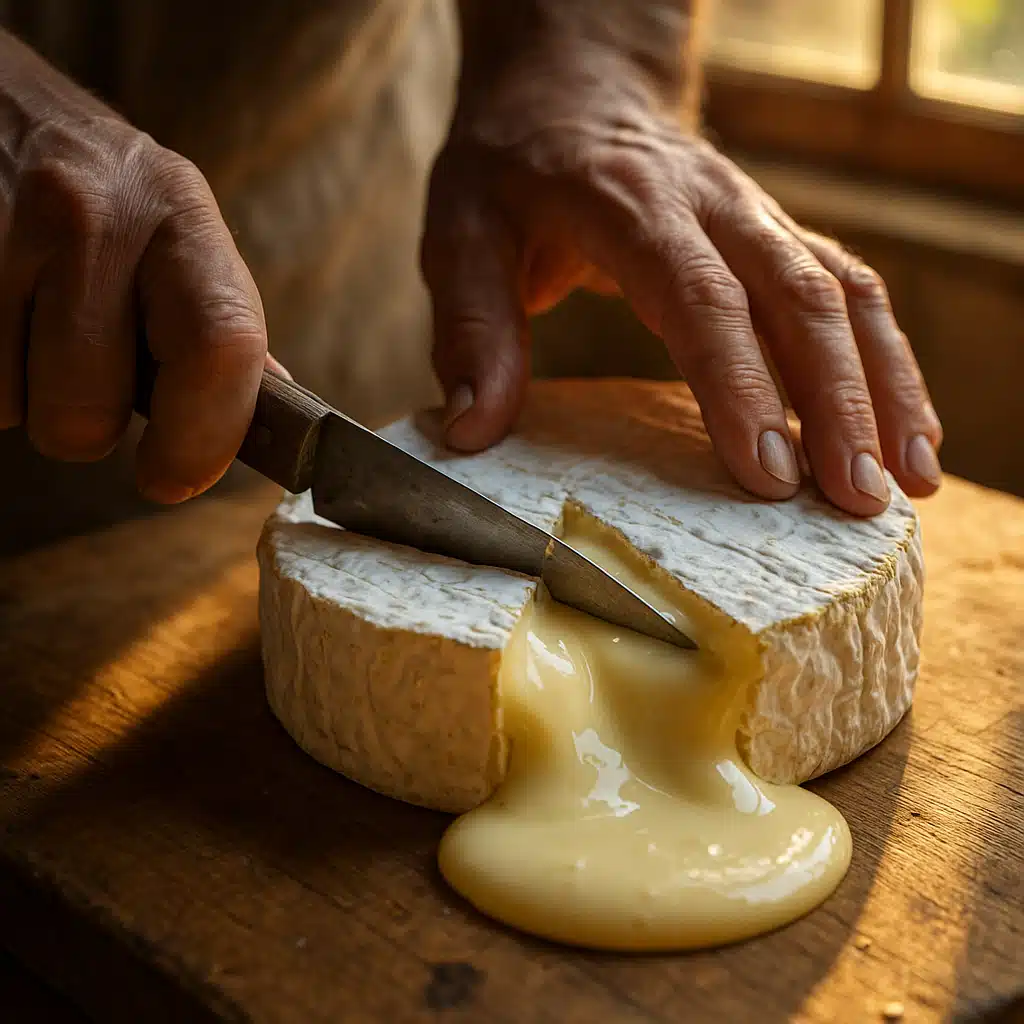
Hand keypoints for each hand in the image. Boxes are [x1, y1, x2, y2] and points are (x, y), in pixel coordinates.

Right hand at [0, 30, 276, 502]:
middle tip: (83, 367)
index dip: (203, 439)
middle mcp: (89, 218)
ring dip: (24, 395)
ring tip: (31, 320)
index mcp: (179, 216)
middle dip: (85, 422)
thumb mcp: (178, 230)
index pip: (219, 350)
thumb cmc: (103, 192)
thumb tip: (280, 413)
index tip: (177, 476)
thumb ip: (219, 323)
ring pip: (13, 409)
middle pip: (88, 413)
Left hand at [421, 2, 942, 515]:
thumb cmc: (512, 170)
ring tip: (909, 482)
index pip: (700, 297)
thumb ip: (470, 327)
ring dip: (885, 387)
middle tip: (857, 499)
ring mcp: (756, 218)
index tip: (767, 473)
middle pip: (798, 298)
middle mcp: (713, 206)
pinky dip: (885, 361)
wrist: (572, 91)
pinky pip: (851, 292)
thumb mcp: (459, 233)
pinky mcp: (777, 238)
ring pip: (845, 295)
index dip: (739, 384)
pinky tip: (904, 428)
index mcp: (630, 205)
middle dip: (838, 403)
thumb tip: (473, 430)